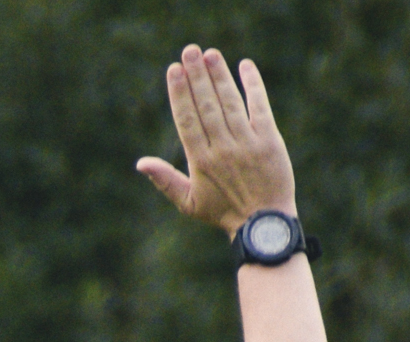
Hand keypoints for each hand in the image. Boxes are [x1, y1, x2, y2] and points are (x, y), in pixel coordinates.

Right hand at [136, 45, 295, 234]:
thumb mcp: (187, 202)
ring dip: (219, 76)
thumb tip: (140, 163)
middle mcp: (222, 148)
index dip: (180, 94)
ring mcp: (247, 142)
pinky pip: (259, 106)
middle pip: (207, 106)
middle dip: (197, 77)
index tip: (173, 70)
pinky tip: (244, 66)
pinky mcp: (269, 139)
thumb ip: (164, 179)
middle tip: (189, 51)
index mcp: (200, 161)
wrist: (263, 223)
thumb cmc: (222, 212)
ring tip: (210, 54)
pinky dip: (253, 85)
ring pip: (230, 103)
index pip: (187, 120)